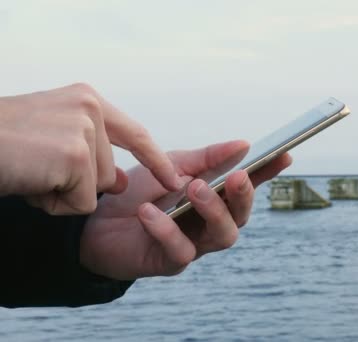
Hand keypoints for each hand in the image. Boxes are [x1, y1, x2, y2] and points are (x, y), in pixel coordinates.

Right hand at [0, 83, 180, 214]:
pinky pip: (81, 203)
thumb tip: (120, 183)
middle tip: (36, 169)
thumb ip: (90, 156)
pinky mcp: (75, 154)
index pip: (134, 134)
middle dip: (75, 186)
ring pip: (96, 190)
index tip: (175, 178)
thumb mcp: (53, 143)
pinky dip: (54, 205)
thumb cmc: (2, 145)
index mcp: (86, 100)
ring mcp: (84, 128)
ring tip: (30, 173)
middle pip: (109, 173)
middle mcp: (90, 107)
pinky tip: (30, 184)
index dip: (156, 160)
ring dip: (61, 194)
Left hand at [80, 140, 291, 279]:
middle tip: (236, 176)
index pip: (246, 187)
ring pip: (222, 236)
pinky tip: (149, 212)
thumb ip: (206, 158)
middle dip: (243, 196)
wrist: (93, 220)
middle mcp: (209, 224)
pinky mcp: (168, 262)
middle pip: (241, 217)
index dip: (267, 174)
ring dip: (213, 211)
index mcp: (214, 198)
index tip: (284, 155)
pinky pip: (180, 250)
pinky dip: (166, 229)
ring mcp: (193, 245)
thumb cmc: (138, 192)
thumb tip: (244, 144)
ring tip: (194, 189)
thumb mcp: (171, 166)